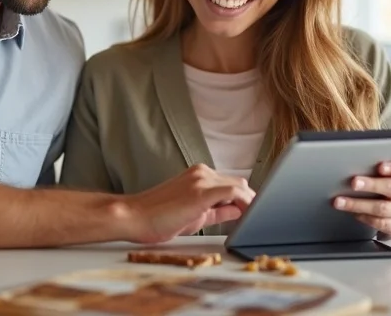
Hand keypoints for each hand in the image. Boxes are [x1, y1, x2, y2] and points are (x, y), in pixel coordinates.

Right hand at [121, 164, 254, 243]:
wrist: (133, 217)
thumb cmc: (157, 218)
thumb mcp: (194, 215)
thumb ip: (217, 211)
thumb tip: (237, 211)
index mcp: (199, 175)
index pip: (231, 184)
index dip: (245, 199)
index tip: (253, 212)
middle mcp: (202, 172)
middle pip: (238, 183)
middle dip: (250, 200)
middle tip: (257, 217)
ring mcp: (201, 180)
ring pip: (238, 186)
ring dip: (249, 202)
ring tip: (255, 219)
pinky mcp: (201, 192)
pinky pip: (233, 193)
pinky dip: (245, 203)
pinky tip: (249, 215)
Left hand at [333, 157, 390, 237]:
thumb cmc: (385, 188)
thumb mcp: (385, 176)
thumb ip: (374, 168)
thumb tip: (351, 161)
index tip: (381, 166)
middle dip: (371, 185)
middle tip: (353, 183)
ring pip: (383, 208)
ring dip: (359, 204)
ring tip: (340, 201)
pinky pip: (382, 224)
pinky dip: (365, 218)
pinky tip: (354, 214)